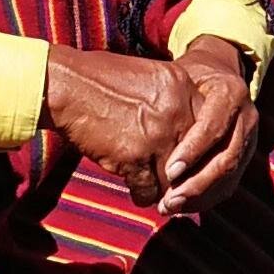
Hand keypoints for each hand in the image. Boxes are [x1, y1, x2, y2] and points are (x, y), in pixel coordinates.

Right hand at [40, 42, 257, 215]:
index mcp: (184, 87)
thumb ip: (174, 101)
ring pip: (176, 179)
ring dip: (166, 190)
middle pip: (197, 158)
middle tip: (179, 191)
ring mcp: (158, 135)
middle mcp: (178, 111)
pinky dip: (143, 195)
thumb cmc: (99, 80)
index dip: (200, 153)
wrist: (64, 85)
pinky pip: (149, 190)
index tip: (190, 166)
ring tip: (158, 195)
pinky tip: (135, 190)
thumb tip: (191, 135)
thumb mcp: (149, 77)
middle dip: (187, 178)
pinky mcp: (135, 157)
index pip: (208, 131)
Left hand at [157, 36, 261, 214]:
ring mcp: (250, 139)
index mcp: (231, 93)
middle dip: (197, 183)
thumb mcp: (181, 77)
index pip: (213, 127)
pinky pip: (230, 183)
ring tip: (170, 207)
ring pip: (230, 175)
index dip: (192, 151)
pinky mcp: (246, 156)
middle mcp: (247, 117)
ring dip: (200, 196)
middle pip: (226, 158)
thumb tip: (143, 132)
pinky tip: (183, 206)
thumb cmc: (189, 77)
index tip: (168, 172)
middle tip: (168, 200)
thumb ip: (171, 100)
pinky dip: (207, 198)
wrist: (219, 75)